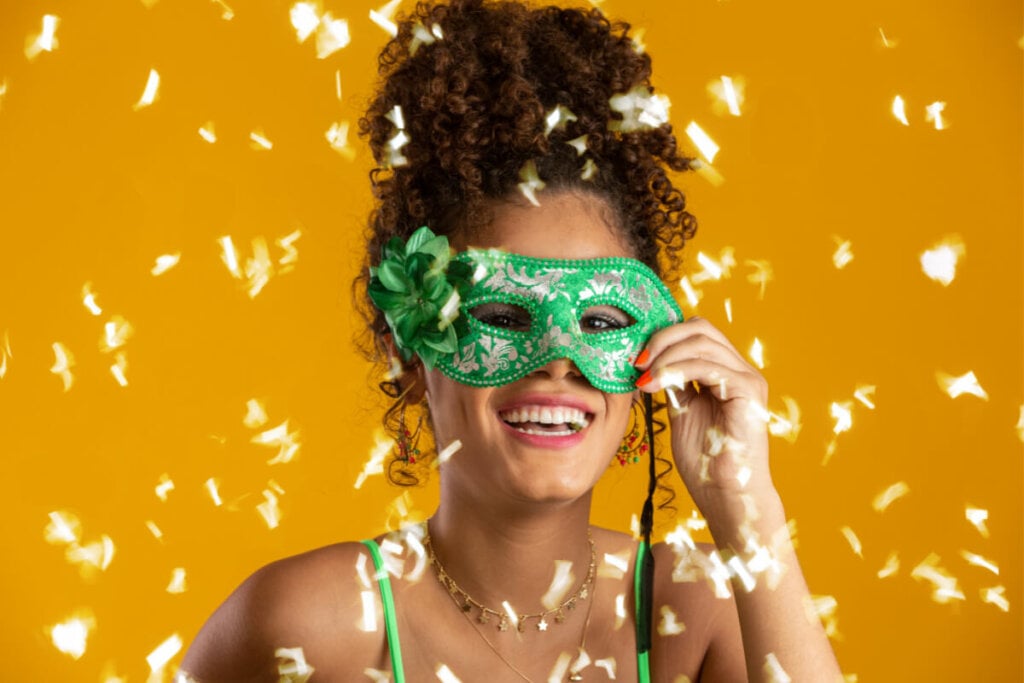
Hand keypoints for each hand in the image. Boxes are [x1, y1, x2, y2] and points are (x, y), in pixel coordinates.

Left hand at [634, 316, 773, 519]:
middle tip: (637, 362)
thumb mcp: (682, 410)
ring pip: (702, 342)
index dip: (663, 337)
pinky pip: (708, 366)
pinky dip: (676, 370)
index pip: (696, 333)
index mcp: (727, 372)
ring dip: (664, 356)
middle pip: (700, 328)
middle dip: (662, 339)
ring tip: (643, 377)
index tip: (635, 357)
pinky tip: (655, 385)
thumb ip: (673, 382)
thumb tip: (649, 360)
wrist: (726, 494)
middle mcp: (741, 370)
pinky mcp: (749, 391)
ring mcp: (748, 378)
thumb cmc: (705, 460)